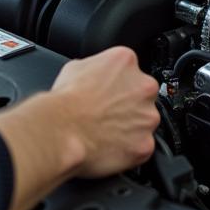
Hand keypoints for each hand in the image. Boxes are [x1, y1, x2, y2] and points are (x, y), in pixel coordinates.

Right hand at [49, 46, 159, 176]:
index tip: (109, 92)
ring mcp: (148, 116)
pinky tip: (109, 146)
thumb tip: (96, 74)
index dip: (118, 83)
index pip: (130, 69)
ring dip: (130, 126)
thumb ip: (96, 67)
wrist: (61, 130)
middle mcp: (144, 86)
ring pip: (145, 121)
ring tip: (105, 132)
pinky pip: (141, 146)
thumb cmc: (64, 101)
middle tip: (107, 113)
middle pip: (143, 94)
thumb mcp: (75, 67)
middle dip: (129, 104)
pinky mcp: (145, 143)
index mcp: (126, 61)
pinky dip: (128, 148)